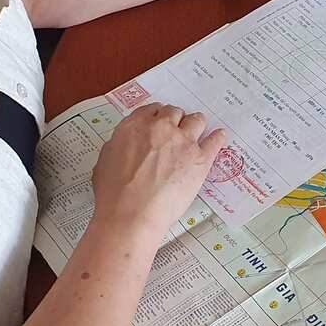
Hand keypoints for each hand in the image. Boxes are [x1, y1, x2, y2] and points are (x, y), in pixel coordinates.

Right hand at [91, 104, 226, 239]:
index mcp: (134, 126)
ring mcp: (183, 142)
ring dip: (195, 124)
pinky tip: (220, 136)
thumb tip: (127, 144)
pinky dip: (218, 138)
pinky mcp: (201, 159)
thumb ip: (120, 145)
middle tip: (176, 130)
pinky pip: (215, 141)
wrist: (132, 215)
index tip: (160, 122)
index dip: (157, 116)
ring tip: (197, 130)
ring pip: (196, 120)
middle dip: (175, 120)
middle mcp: (161, 128)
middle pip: (174, 113)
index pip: (151, 110)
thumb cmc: (113, 194)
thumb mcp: (105, 160)